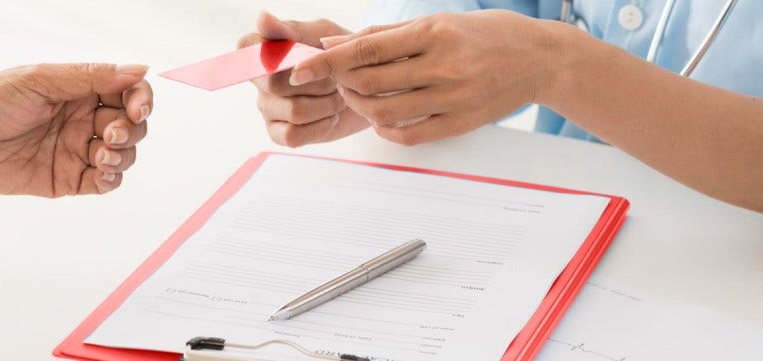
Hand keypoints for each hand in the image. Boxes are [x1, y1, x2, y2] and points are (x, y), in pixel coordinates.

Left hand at [0, 63, 152, 206]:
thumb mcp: (40, 79)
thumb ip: (91, 76)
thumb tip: (139, 69)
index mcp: (79, 90)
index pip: (127, 91)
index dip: (141, 99)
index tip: (138, 108)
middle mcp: (82, 119)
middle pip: (131, 126)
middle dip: (130, 130)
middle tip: (108, 133)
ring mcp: (76, 150)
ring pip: (122, 156)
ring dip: (123, 156)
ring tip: (101, 153)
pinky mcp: (66, 180)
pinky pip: (102, 183)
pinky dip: (111, 179)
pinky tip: (101, 172)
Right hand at [237, 12, 369, 146]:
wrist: (365, 87)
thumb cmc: (340, 56)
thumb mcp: (321, 34)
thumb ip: (290, 29)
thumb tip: (262, 18)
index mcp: (264, 51)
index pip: (247, 48)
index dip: (269, 53)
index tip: (298, 55)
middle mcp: (260, 81)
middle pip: (277, 84)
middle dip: (318, 82)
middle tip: (335, 78)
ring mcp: (267, 108)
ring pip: (293, 111)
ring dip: (326, 105)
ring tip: (338, 98)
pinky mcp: (278, 133)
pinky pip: (293, 135)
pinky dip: (319, 127)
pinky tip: (331, 118)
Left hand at [292, 10, 557, 144]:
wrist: (541, 59)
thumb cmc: (484, 35)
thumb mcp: (436, 21)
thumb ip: (384, 36)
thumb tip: (335, 44)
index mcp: (433, 33)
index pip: (367, 49)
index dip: (329, 61)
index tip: (300, 68)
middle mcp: (443, 65)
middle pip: (370, 82)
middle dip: (342, 83)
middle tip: (337, 79)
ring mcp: (453, 97)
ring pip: (384, 111)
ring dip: (359, 106)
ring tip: (357, 96)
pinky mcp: (460, 123)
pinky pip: (408, 134)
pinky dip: (384, 128)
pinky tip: (381, 118)